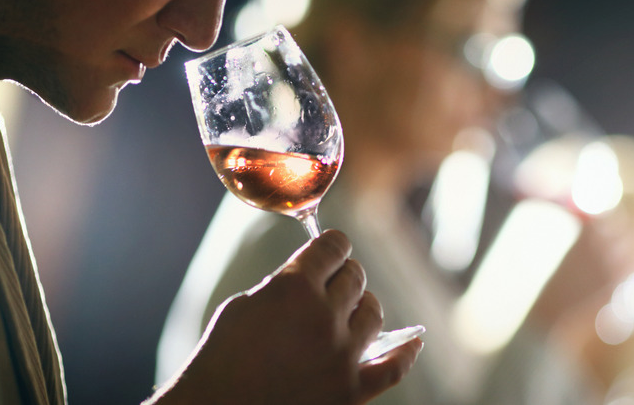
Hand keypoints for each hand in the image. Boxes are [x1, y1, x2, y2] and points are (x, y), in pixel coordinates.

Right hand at [148, 230, 421, 404]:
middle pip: (355, 277)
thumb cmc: (220, 357)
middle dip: (345, 273)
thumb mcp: (243, 305)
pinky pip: (393, 367)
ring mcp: (342, 356)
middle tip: (335, 279)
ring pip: (373, 314)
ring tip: (353, 309)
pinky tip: (413, 341)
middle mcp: (325, 316)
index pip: (333, 246)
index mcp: (295, 287)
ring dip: (363, 305)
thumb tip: (309, 279)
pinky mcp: (351, 392)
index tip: (332, 247)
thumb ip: (282, 286)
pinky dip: (406, 351)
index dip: (332, 244)